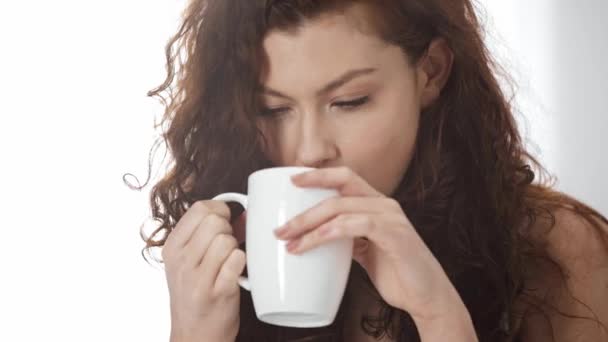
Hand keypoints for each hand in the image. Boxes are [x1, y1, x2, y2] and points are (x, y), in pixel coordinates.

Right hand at [162, 200, 245, 341]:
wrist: (194, 335)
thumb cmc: (195, 295)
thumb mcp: (188, 262)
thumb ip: (207, 235)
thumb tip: (244, 214)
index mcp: (172, 248)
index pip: (199, 208)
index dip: (220, 210)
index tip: (225, 222)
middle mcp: (181, 261)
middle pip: (215, 221)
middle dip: (228, 230)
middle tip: (227, 247)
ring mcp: (198, 278)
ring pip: (227, 240)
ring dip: (235, 249)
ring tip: (228, 263)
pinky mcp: (217, 292)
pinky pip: (238, 260)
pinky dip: (241, 264)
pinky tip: (234, 274)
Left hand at [273, 167, 467, 323]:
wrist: (426, 296)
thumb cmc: (397, 273)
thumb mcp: (366, 251)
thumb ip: (347, 238)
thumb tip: (316, 237)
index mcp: (377, 204)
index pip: (345, 177)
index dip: (318, 175)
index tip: (292, 180)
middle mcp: (385, 205)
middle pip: (340, 187)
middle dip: (306, 203)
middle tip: (281, 226)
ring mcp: (391, 218)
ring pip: (341, 207)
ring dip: (310, 224)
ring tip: (289, 241)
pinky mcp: (395, 235)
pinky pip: (355, 225)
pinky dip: (329, 232)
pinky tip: (313, 242)